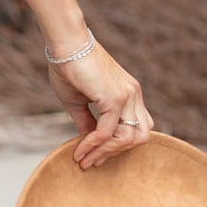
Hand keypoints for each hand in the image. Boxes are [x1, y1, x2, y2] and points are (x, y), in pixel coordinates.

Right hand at [42, 38, 153, 169]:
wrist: (66, 45)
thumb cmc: (69, 68)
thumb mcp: (79, 102)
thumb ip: (87, 123)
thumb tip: (89, 143)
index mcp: (129, 94)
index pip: (136, 128)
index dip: (118, 146)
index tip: (95, 157)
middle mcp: (134, 95)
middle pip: (139, 137)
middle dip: (115, 152)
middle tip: (92, 161)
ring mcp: (127, 96)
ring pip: (127, 138)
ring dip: (104, 152)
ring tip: (84, 158)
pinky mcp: (115, 98)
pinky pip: (107, 131)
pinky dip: (93, 144)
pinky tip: (80, 149)